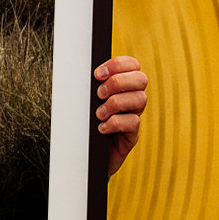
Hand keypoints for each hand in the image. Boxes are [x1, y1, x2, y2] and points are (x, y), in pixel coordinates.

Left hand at [94, 55, 147, 176]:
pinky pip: (133, 122)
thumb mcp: (86, 101)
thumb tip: (79, 70)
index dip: (118, 64)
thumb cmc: (83, 124)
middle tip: (99, 94)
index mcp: (122, 86)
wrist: (84, 155)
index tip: (97, 74)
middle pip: (141, 79)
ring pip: (140, 99)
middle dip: (118, 82)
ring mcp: (133, 116)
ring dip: (115, 103)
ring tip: (98, 114)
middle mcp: (131, 99)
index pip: (132, 65)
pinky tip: (101, 128)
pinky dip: (115, 123)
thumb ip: (90, 86)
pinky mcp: (132, 135)